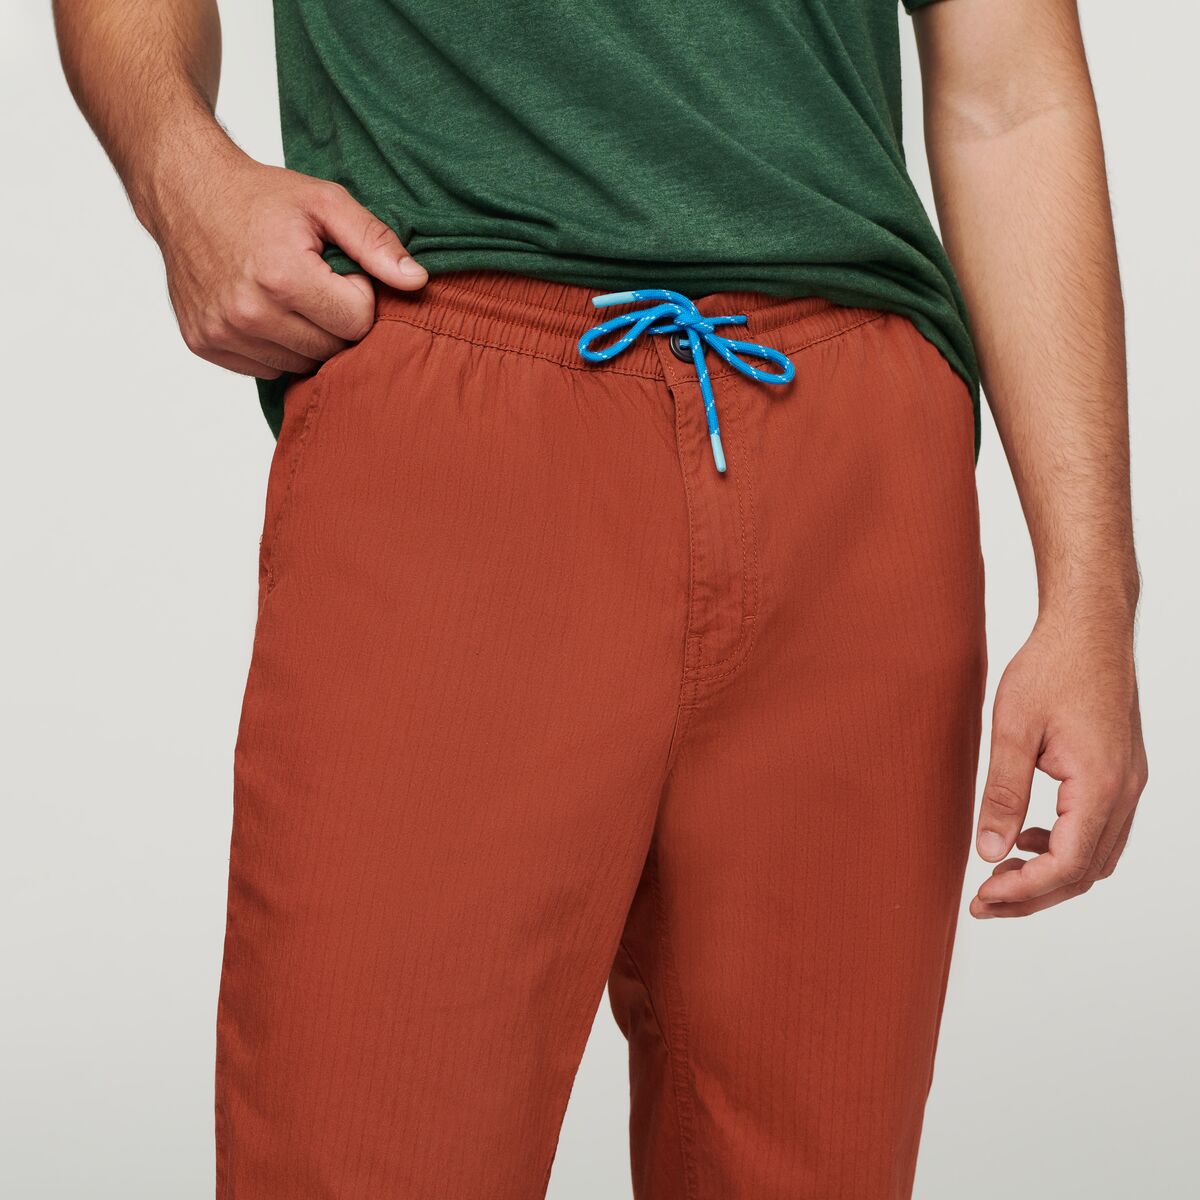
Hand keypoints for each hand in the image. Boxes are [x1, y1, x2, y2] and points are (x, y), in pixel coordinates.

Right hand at [140, 140, 426, 377]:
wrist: (185, 192)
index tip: (339, 271)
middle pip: (331, 349)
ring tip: (290, 294)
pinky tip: (265, 309)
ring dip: (306, 337)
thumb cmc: (260, 197)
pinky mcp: (205, 344)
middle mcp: (248, 312)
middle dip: (335, 320)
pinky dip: (275, 346)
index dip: (358, 296)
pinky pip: (266, 369)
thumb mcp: (325, 202)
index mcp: (282, 277)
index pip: (357, 324)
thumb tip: (417, 282)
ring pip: (300, 365)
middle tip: (316, 283)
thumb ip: (375, 242)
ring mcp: (223, 332)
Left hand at [970, 609, 1147, 918]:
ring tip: (999, 876)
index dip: (1023, 892)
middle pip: (1084, 873)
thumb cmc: (1051, 667)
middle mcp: (1123, 792)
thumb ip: (1002, 794)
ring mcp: (1128, 785)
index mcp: (1099, 784)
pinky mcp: (1121, 775)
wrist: (1089, 627)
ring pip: (1095, 857)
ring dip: (1050, 876)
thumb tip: (989, 852)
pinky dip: (1065, 848)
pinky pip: (1099, 832)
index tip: (981, 899)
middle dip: (1033, 896)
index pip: (1066, 866)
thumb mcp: (1012, 728)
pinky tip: (1028, 837)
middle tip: (983, 903)